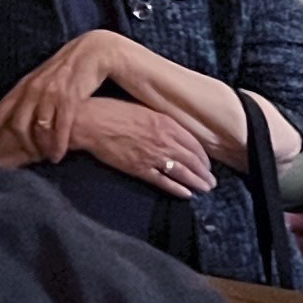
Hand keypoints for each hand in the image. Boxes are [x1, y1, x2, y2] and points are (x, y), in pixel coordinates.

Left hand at [0, 31, 140, 163]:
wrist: (93, 53)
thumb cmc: (67, 69)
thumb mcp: (43, 78)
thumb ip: (29, 93)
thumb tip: (17, 112)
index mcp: (25, 84)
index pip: (3, 108)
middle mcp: (35, 88)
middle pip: (19, 123)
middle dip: (21, 144)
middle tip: (26, 158)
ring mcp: (51, 93)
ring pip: (39, 128)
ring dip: (41, 148)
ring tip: (44, 159)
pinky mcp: (69, 98)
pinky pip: (60, 127)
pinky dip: (57, 145)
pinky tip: (58, 156)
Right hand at [62, 99, 214, 197]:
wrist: (90, 122)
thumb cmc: (112, 110)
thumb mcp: (143, 108)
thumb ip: (161, 121)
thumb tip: (172, 130)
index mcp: (166, 123)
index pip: (193, 143)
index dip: (203, 156)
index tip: (207, 163)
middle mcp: (164, 140)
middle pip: (192, 160)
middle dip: (204, 172)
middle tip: (212, 181)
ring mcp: (152, 156)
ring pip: (182, 172)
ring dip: (197, 182)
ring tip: (206, 189)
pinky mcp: (139, 168)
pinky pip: (163, 181)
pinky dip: (177, 189)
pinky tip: (187, 194)